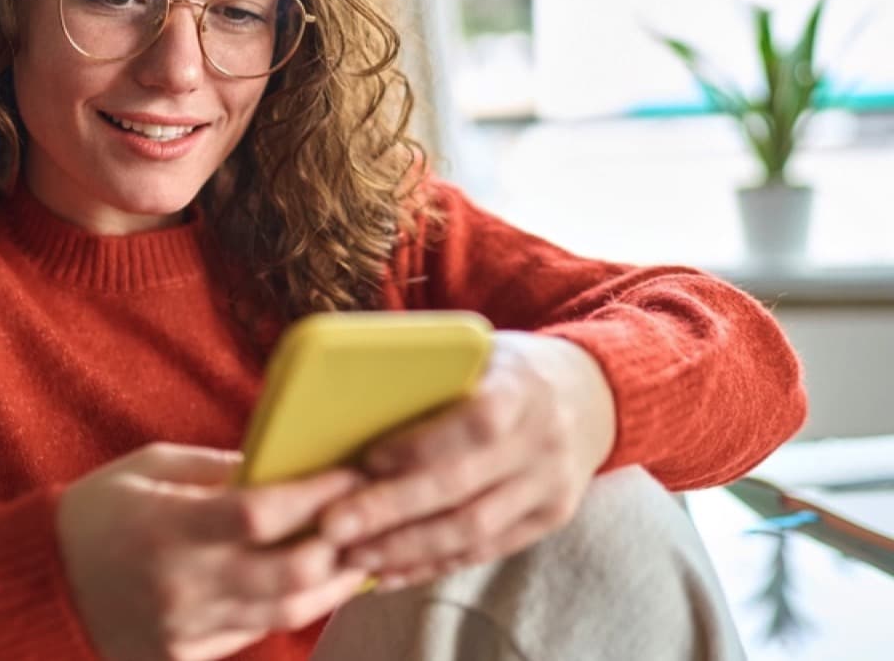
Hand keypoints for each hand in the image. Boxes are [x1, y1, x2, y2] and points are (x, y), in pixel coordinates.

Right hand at [56, 442, 372, 660]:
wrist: (40, 584)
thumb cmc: (96, 512)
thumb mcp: (148, 468)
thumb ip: (216, 468)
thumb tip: (283, 465)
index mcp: (166, 526)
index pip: (262, 514)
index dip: (318, 494)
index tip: (353, 472)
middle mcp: (180, 583)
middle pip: (289, 574)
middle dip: (341, 545)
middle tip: (369, 519)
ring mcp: (184, 628)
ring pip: (284, 612)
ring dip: (331, 584)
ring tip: (357, 555)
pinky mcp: (185, 656)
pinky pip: (254, 632)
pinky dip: (288, 606)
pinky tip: (311, 584)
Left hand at [317, 332, 616, 590]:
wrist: (591, 395)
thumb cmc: (508, 368)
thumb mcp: (480, 351)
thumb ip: (432, 373)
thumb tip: (347, 398)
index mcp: (522, 389)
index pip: (476, 423)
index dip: (421, 445)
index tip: (367, 459)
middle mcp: (542, 442)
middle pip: (463, 488)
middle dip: (391, 511)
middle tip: (333, 526)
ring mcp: (550, 487)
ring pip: (473, 531)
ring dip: (405, 549)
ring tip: (351, 556)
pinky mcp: (548, 520)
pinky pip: (484, 552)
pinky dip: (432, 565)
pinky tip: (389, 572)